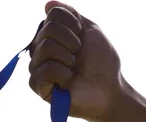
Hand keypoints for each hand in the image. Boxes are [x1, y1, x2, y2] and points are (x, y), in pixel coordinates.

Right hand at [29, 1, 122, 121]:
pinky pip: (46, 69)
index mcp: (52, 34)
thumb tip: (48, 4)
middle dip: (73, 42)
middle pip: (49, 29)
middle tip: (79, 57)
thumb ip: (70, 15)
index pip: (54, 14)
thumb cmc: (101, 62)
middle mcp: (40, 48)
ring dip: (69, 59)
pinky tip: (68, 82)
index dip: (74, 26)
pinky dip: (64, 74)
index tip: (83, 40)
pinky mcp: (37, 85)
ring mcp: (37, 66)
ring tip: (74, 70)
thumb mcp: (90, 30)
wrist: (109, 90)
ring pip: (47, 47)